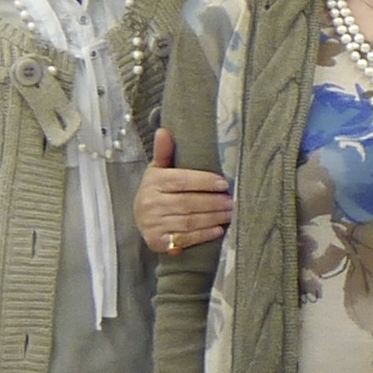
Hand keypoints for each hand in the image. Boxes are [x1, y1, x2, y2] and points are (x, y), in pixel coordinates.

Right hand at [135, 131, 231, 258]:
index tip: (224, 183)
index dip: (204, 181)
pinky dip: (203, 235)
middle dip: (213, 202)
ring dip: (213, 218)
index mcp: (153, 182)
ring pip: (188, 221)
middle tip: (232, 201)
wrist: (140, 219)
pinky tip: (218, 230)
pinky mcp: (157, 242)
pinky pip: (184, 238)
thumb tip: (164, 130)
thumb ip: (164, 152)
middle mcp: (150, 203)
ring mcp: (152, 224)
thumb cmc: (156, 191)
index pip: (181, 181)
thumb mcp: (158, 170)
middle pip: (187, 202)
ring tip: (230, 213)